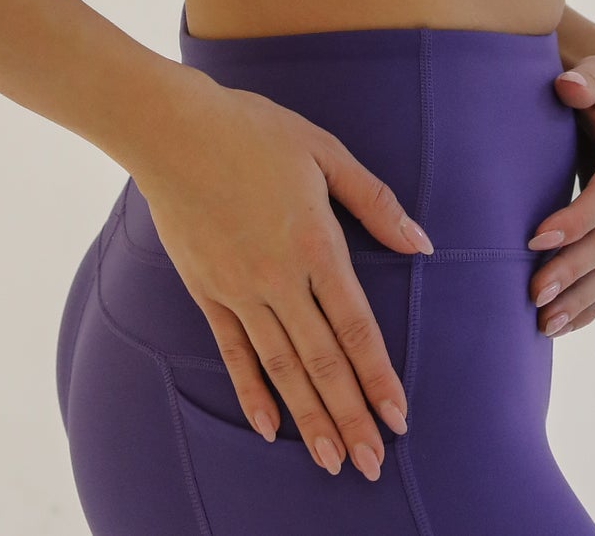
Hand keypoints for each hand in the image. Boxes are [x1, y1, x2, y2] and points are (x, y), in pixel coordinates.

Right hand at [125, 69, 432, 479]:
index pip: (356, 328)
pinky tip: (270, 428)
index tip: (399, 417)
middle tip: (373, 464)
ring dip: (310, 417)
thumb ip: (374, 201)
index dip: (379, 377)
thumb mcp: (325, 151)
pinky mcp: (207, 291)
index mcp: (315, 244)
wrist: (173, 130)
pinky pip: (234, 352)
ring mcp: (239, 290)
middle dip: (351, 416)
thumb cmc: (254, 131)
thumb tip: (421, 243)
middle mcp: (278, 279)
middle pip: (322, 361)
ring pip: (281, 368)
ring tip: (332, 460)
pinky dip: (252, 393)